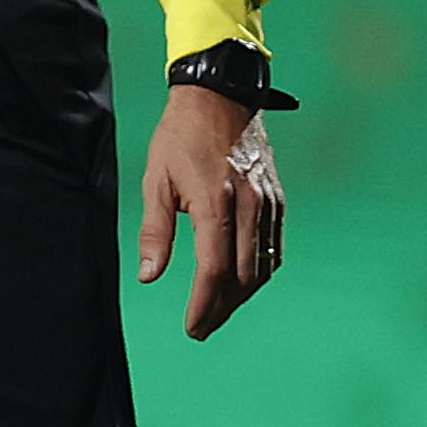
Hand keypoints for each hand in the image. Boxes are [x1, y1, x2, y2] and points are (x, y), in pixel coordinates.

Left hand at [137, 82, 281, 339]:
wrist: (221, 99)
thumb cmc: (180, 138)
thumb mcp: (156, 180)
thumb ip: (155, 231)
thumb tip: (149, 276)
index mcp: (216, 204)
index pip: (214, 270)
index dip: (204, 304)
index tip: (192, 327)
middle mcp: (249, 207)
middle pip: (243, 276)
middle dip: (222, 307)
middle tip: (201, 327)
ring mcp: (268, 204)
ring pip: (263, 266)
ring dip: (242, 296)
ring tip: (217, 311)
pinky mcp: (277, 200)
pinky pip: (274, 248)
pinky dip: (260, 272)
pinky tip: (243, 284)